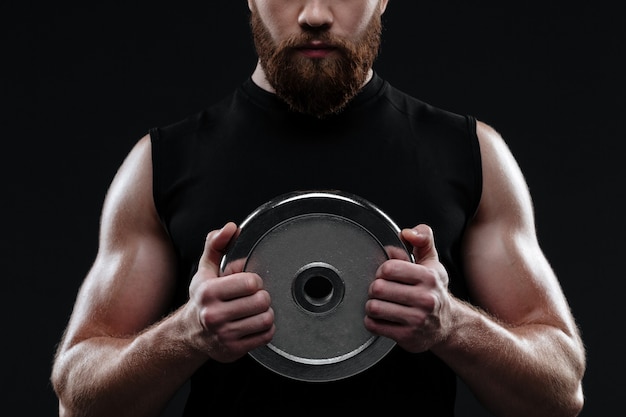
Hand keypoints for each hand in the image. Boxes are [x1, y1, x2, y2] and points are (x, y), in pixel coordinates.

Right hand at [185, 222, 274, 361]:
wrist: (190, 333)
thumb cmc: (203, 298)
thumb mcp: (206, 269)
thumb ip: (216, 244)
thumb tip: (231, 228)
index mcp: (208, 292)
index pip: (250, 283)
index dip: (255, 281)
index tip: (251, 283)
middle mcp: (214, 315)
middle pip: (261, 301)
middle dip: (262, 297)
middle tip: (255, 297)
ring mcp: (224, 335)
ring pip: (266, 319)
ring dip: (266, 313)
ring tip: (256, 310)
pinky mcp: (234, 350)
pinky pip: (266, 336)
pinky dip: (266, 329)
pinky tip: (256, 324)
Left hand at [364, 224, 452, 352]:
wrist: (448, 326)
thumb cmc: (434, 291)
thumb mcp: (432, 262)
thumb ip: (422, 239)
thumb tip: (406, 233)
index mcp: (429, 277)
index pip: (389, 268)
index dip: (381, 271)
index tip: (386, 275)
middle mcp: (425, 299)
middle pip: (378, 288)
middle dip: (374, 289)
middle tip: (381, 291)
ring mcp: (417, 320)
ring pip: (374, 307)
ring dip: (371, 305)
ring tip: (379, 304)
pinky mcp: (407, 337)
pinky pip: (375, 326)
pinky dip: (372, 321)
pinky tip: (381, 318)